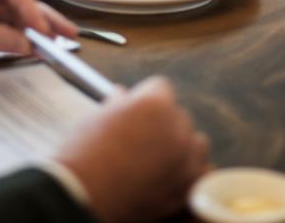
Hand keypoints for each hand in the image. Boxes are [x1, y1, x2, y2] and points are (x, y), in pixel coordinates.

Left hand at [0, 0, 76, 74]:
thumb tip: (25, 44)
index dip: (30, 6)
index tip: (44, 28)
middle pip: (14, 2)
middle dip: (40, 18)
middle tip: (68, 34)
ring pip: (8, 19)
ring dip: (30, 33)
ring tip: (57, 45)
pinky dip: (13, 43)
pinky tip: (30, 50)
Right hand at [54, 77, 209, 222]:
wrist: (82, 196)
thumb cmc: (83, 155)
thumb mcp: (96, 119)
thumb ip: (117, 105)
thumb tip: (121, 95)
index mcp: (154, 103)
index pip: (161, 87)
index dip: (145, 99)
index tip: (134, 112)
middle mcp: (176, 126)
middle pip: (178, 115)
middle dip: (162, 124)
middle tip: (141, 141)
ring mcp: (185, 157)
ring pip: (196, 142)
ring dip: (182, 147)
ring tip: (157, 161)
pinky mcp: (188, 185)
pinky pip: (202, 172)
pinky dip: (190, 174)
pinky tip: (171, 178)